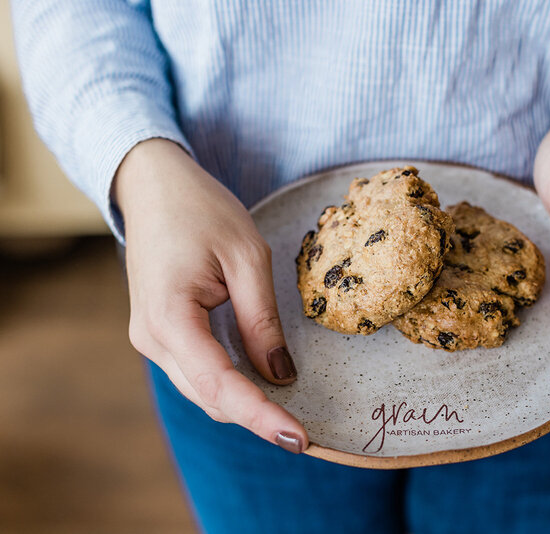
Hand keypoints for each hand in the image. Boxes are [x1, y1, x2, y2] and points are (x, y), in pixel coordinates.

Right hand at [114, 139, 306, 452]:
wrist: (154, 187)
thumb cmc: (201, 211)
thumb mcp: (247, 258)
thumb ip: (262, 320)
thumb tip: (280, 375)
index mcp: (168, 316)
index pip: (218, 384)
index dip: (260, 415)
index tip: (298, 438)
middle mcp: (150, 337)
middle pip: (209, 397)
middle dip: (256, 417)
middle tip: (304, 432)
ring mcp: (150, 338)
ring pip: (202, 391)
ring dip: (243, 404)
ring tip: (288, 414)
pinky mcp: (160, 333)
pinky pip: (197, 372)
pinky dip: (229, 385)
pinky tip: (260, 384)